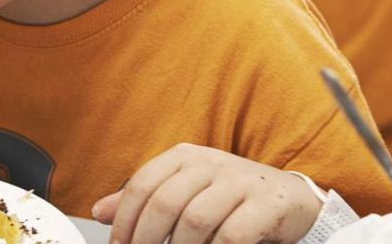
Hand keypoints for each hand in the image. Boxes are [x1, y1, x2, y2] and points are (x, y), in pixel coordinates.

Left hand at [91, 144, 321, 243]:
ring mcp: (240, 181)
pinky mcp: (266, 205)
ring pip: (195, 219)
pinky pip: (232, 235)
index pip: (142, 184)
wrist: (292, 200)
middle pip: (165, 202)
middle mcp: (210, 162)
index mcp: (185, 156)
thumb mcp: (186, 190)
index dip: (124, 219)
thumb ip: (145, 200)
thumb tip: (100, 212)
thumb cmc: (231, 198)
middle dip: (145, 238)